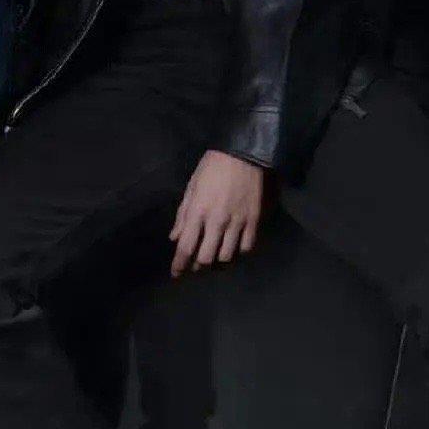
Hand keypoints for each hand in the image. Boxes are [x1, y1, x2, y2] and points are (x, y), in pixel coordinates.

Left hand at [169, 149, 264, 277]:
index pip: (186, 246)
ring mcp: (237, 222)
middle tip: (196, 264)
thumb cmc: (213, 167)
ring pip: (227, 256)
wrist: (244, 154)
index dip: (179, 264)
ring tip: (214, 258)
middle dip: (198, 265)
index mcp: (198, 211)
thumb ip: (183, 215)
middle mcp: (217, 221)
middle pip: (206, 257)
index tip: (175, 274)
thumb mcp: (192, 187)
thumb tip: (174, 237)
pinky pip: (246, 247)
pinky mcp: (253, 221)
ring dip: (218, 261)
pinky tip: (233, 248)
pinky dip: (238, 252)